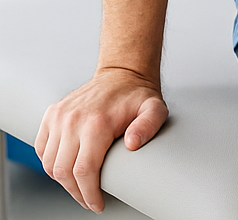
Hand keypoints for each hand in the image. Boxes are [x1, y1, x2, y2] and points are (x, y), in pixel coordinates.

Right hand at [36, 67, 167, 212]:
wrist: (122, 73)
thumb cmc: (138, 95)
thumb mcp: (155, 109)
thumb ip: (149, 126)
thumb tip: (133, 144)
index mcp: (96, 123)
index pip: (84, 171)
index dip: (89, 194)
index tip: (97, 205)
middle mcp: (72, 120)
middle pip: (64, 172)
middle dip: (76, 193)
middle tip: (89, 201)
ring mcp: (59, 117)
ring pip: (50, 164)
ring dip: (63, 181)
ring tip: (80, 187)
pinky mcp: (51, 115)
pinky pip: (42, 148)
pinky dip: (50, 163)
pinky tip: (65, 169)